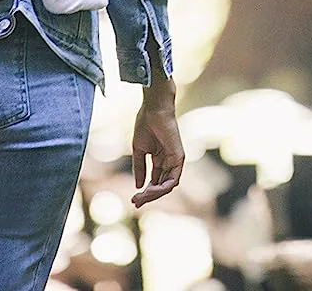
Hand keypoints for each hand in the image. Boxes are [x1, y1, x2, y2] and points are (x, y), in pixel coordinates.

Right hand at [130, 82, 183, 207]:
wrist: (153, 110)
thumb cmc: (145, 125)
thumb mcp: (139, 150)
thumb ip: (140, 168)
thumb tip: (138, 186)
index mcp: (160, 159)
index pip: (155, 181)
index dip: (145, 192)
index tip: (133, 199)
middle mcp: (169, 162)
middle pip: (161, 186)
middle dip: (148, 196)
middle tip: (135, 202)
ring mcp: (175, 161)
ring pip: (167, 186)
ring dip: (153, 194)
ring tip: (140, 198)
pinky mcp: (179, 158)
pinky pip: (173, 179)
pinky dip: (162, 188)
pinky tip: (150, 190)